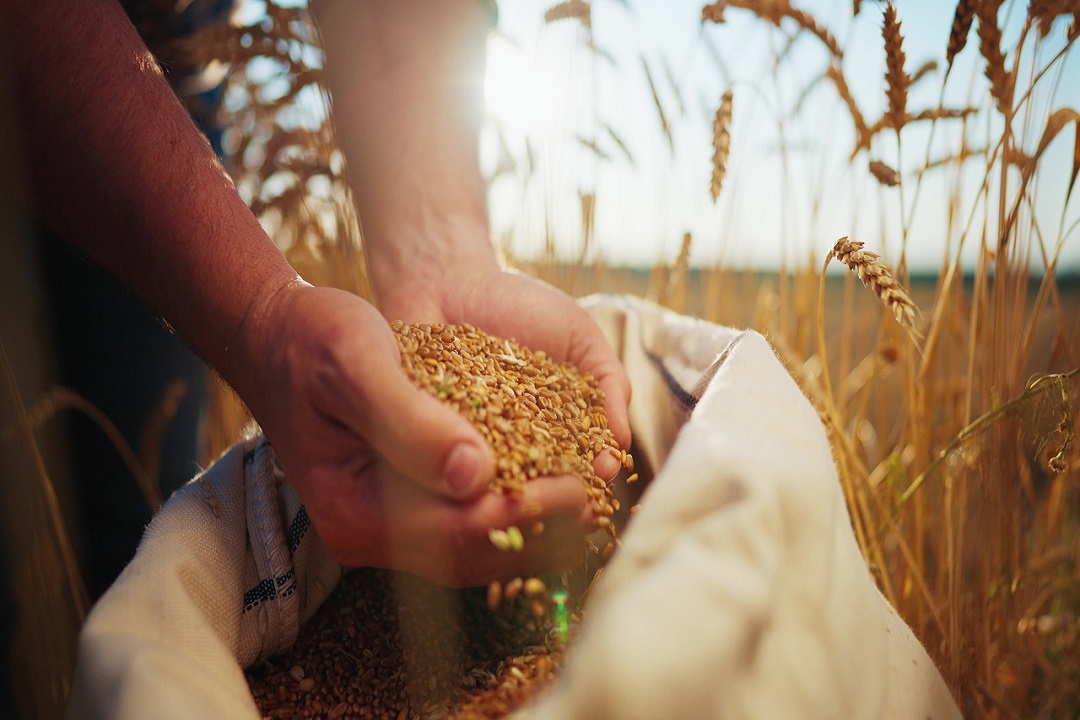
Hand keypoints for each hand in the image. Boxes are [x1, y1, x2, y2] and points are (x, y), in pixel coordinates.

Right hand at [232, 281, 598, 585]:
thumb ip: (412, 419)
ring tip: (589, 506)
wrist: (279, 338)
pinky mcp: (393, 511)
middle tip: (600, 501)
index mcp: (352, 506)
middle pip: (469, 554)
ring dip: (532, 532)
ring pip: (470, 551)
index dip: (524, 511)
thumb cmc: (315, 340)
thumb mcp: (359, 363)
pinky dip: (507, 518)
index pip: (455, 529)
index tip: (582, 486)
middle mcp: (364, 533)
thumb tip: (478, 474)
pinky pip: (460, 529)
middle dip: (540, 530)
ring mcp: (378, 529)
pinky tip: (547, 498)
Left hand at [376, 256, 632, 479]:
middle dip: (555, 493)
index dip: (592, 473)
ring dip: (509, 492)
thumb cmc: (520, 305)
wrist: (448, 281)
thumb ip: (608, 383)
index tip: (602, 474)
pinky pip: (445, 462)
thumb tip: (622, 441)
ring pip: (495, 484)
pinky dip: (459, 467)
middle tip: (566, 497)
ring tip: (522, 490)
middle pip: (539, 484)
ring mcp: (470, 447)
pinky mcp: (428, 441)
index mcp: (553, 431)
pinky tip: (472, 467)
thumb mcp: (579, 336)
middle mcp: (513, 449)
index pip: (579, 464)